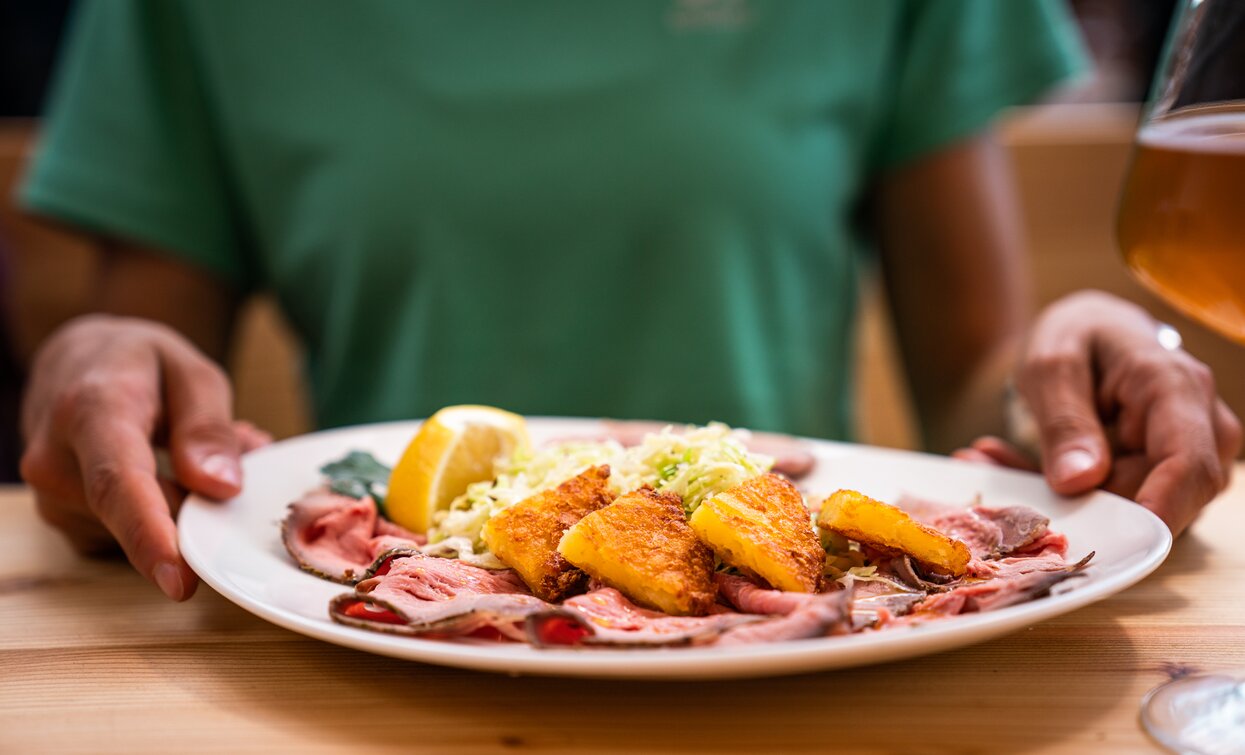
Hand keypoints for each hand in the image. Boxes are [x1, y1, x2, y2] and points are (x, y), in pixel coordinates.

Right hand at [19, 315, 268, 598]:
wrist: (76, 363)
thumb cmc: (139, 365)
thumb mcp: (191, 372)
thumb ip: (208, 428)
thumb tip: (221, 488)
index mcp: (90, 412)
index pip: (116, 483)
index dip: (149, 534)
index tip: (179, 581)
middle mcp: (55, 461)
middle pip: (142, 515)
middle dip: (205, 499)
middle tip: (241, 446)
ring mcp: (54, 499)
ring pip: (146, 530)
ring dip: (188, 500)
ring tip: (190, 449)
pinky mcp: (68, 524)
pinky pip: (135, 537)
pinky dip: (169, 512)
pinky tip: (171, 472)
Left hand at [955, 291, 1241, 535]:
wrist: (1093, 335)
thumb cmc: (1079, 338)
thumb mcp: (1052, 366)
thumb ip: (1065, 421)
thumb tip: (1079, 482)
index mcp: (1176, 388)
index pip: (1189, 465)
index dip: (1157, 509)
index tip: (1108, 537)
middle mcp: (1199, 429)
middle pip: (1155, 496)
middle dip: (1078, 501)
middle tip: (993, 467)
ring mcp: (1186, 459)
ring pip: (1131, 508)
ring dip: (1060, 497)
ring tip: (995, 458)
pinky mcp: (1162, 481)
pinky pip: (1117, 505)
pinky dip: (1062, 495)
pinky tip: (1012, 467)